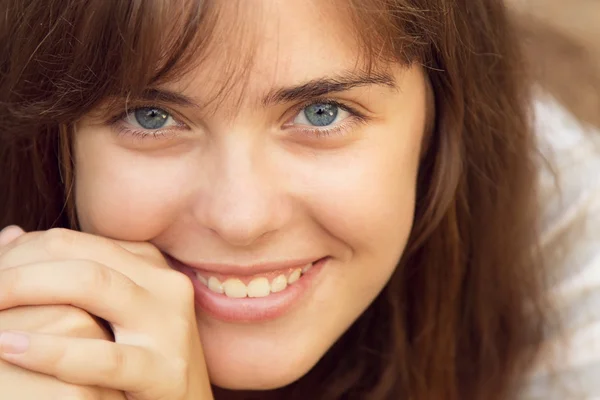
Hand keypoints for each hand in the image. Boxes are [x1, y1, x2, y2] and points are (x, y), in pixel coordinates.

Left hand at [0, 228, 212, 399]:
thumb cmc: (138, 359)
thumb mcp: (109, 312)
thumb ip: (66, 275)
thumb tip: (10, 234)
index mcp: (149, 264)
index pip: (70, 242)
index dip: (18, 253)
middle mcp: (165, 283)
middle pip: (78, 255)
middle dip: (15, 267)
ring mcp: (169, 325)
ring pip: (94, 285)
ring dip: (25, 290)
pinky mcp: (165, 370)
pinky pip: (102, 357)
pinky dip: (49, 351)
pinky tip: (8, 347)